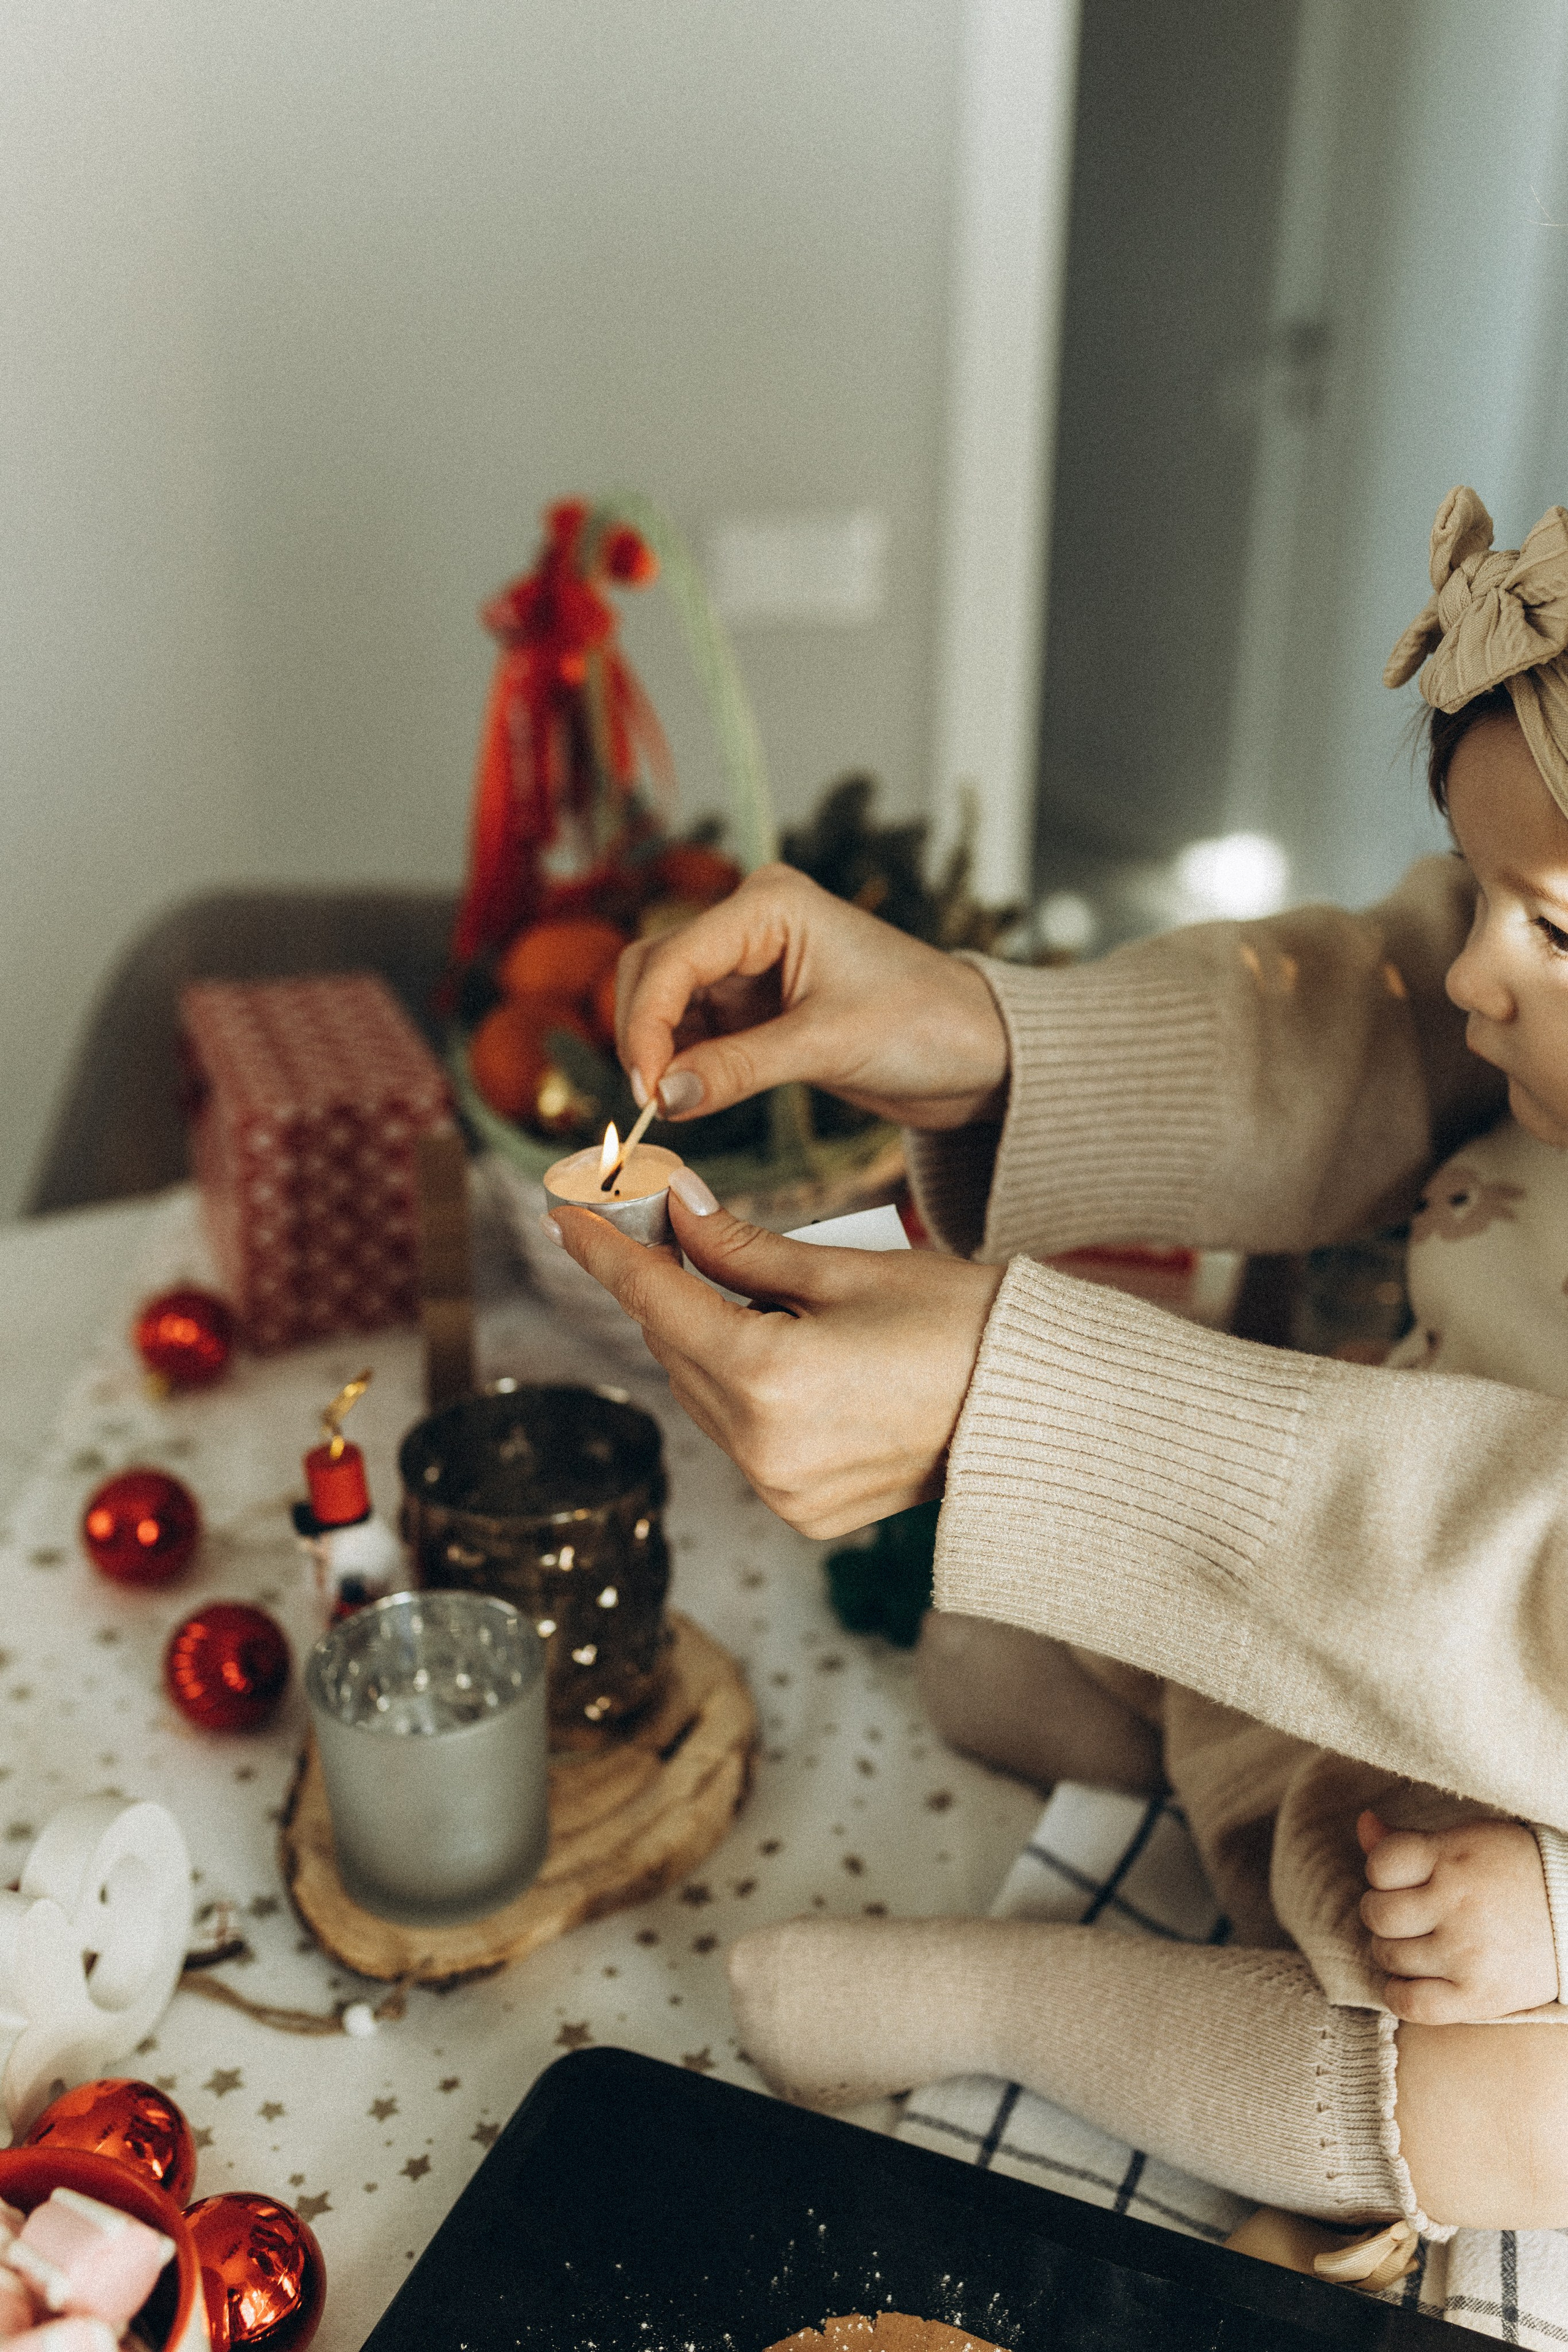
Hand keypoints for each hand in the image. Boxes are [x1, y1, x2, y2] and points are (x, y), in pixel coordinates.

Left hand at [546, 1178, 1004, 1536]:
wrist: (1038, 1413)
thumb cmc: (957, 1323)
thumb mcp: (844, 1267)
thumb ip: (739, 1246)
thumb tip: (670, 1208)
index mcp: (768, 1374)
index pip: (655, 1298)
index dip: (603, 1250)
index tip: (565, 1214)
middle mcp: (761, 1447)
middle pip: (673, 1347)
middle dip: (667, 1285)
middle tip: (667, 1226)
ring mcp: (780, 1490)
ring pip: (702, 1394)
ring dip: (707, 1340)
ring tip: (756, 1294)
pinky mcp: (802, 1513)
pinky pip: (740, 1439)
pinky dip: (744, 1392)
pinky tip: (788, 1355)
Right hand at [614, 863, 1008, 1129]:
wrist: (980, 1052)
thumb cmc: (926, 1025)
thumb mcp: (828, 1045)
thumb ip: (737, 1068)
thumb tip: (662, 1098)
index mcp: (769, 904)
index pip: (673, 958)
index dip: (646, 1024)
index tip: (646, 1090)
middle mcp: (751, 924)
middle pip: (654, 970)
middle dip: (642, 1035)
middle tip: (649, 1105)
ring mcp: (749, 965)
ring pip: (665, 1003)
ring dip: (657, 1052)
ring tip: (666, 1109)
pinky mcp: (755, 1008)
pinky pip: (692, 1032)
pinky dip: (680, 1065)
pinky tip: (686, 1099)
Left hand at [1357, 1809, 1557, 2021]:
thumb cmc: (1516, 1871)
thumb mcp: (1467, 1842)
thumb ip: (1409, 1841)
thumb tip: (1362, 1824)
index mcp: (1453, 1858)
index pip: (1379, 1865)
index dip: (1381, 1873)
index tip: (1399, 1880)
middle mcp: (1457, 1905)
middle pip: (1376, 1914)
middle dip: (1383, 1914)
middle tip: (1406, 1915)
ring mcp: (1466, 1953)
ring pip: (1388, 1957)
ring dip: (1393, 1951)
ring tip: (1416, 1943)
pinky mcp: (1479, 1996)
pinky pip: (1411, 2004)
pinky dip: (1398, 1994)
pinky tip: (1412, 1980)